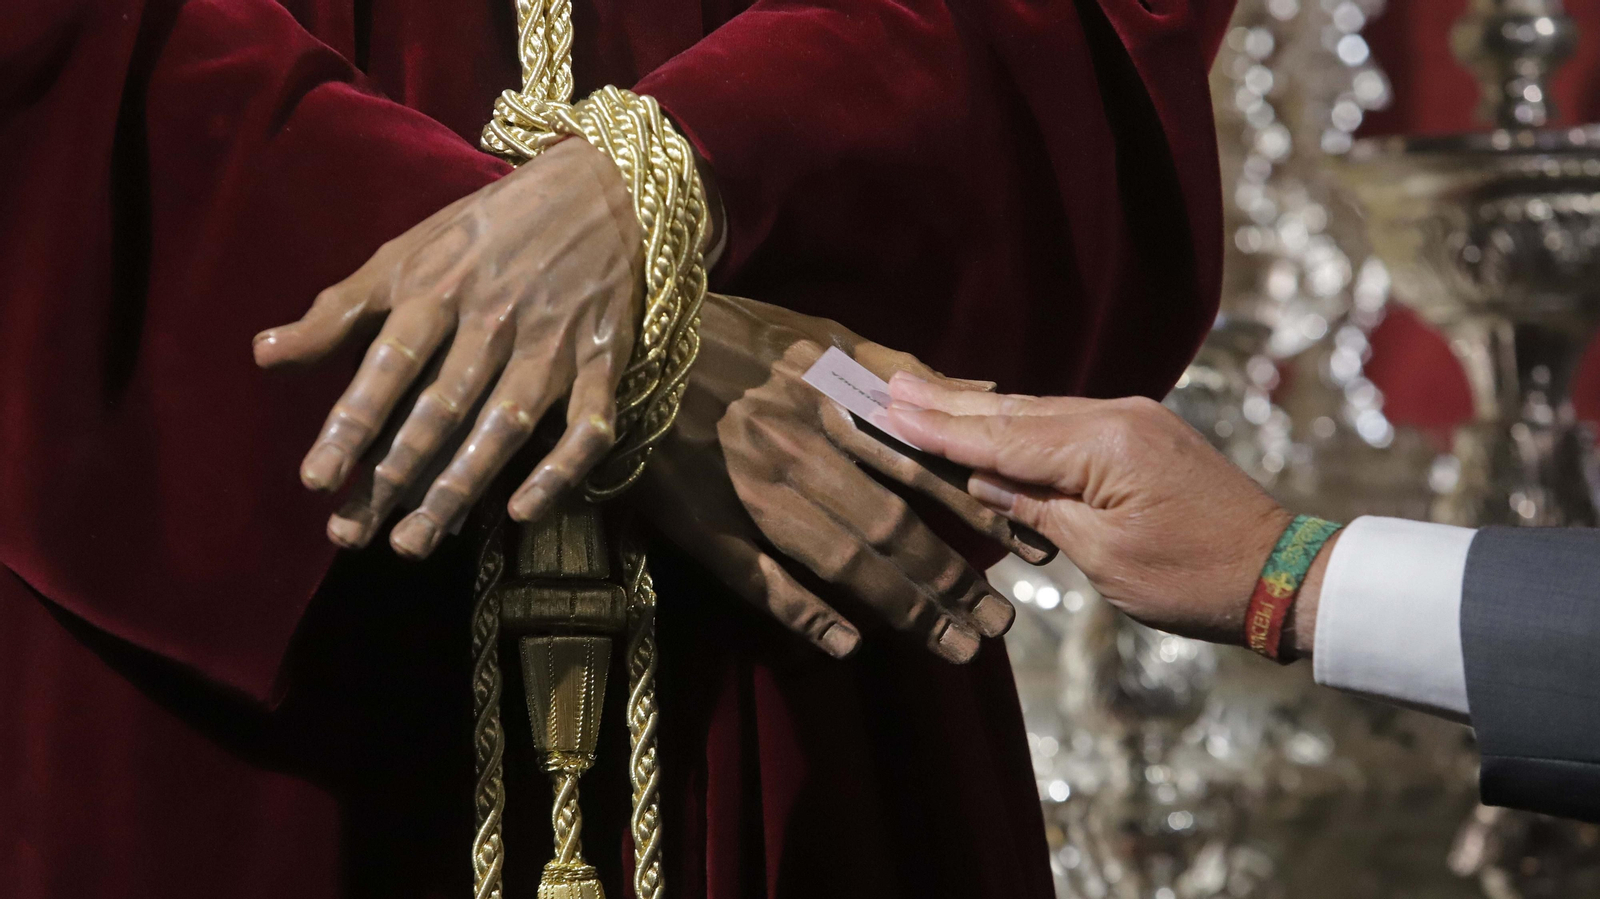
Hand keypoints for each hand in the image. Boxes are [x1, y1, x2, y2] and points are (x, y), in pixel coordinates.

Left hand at [253, 138, 642, 557]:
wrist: (600, 190)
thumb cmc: (485, 230)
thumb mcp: (405, 253)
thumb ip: (339, 310)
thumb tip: (263, 357)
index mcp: (437, 287)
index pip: (388, 364)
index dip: (351, 423)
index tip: (315, 480)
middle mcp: (493, 319)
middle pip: (440, 408)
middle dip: (395, 475)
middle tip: (352, 536)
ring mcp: (552, 344)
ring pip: (504, 426)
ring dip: (460, 486)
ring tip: (415, 541)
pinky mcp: (603, 360)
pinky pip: (587, 425)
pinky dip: (560, 470)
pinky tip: (521, 512)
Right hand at [634, 294, 1032, 662]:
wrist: (629, 346)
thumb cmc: (729, 335)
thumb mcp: (818, 334)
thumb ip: (897, 367)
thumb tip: (983, 392)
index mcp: (832, 399)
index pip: (922, 466)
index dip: (977, 511)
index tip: (1027, 547)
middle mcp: (800, 447)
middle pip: (890, 525)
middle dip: (951, 578)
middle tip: (999, 624)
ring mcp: (751, 490)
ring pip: (840, 557)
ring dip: (901, 605)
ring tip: (954, 645)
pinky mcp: (705, 523)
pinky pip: (759, 576)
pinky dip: (803, 611)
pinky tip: (847, 644)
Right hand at [886, 377, 1333, 652]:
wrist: (1280, 574)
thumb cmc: (1193, 579)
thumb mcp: (1104, 556)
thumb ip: (1038, 511)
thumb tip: (983, 484)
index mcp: (1103, 447)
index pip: (1001, 438)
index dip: (940, 428)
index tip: (886, 407)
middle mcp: (1115, 416)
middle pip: (1013, 411)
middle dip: (946, 402)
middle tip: (885, 382)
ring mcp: (1132, 418)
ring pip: (1037, 410)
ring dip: (977, 407)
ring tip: (919, 391)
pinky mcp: (1142, 431)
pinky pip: (1065, 420)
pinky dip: (1019, 421)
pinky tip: (989, 415)